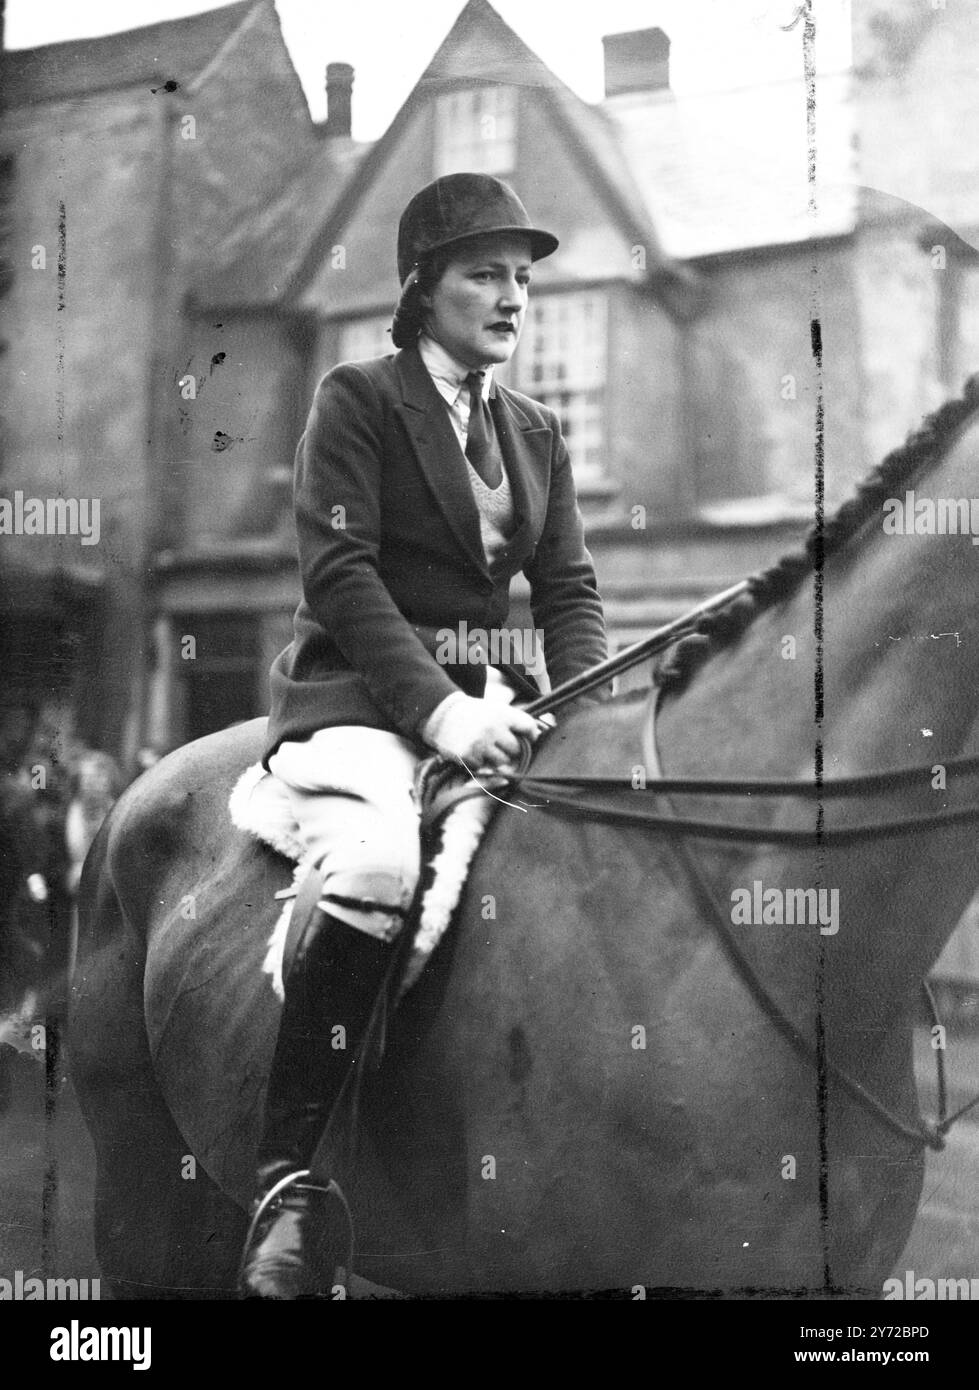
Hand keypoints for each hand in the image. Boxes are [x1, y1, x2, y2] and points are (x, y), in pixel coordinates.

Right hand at [422, 693, 545, 771]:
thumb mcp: (495, 709)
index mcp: (502, 714)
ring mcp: (480, 744)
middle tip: (499, 742)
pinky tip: (473, 751)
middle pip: (516, 749)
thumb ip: (515, 721)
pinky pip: (484, 767)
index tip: (528, 737)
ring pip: (502, 761)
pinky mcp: (467, 756)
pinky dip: (480, 762)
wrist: (443, 714)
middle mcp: (492, 728)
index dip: (531, 734)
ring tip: (485, 746)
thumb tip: (540, 735)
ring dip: (496, 757)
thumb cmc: (474, 713)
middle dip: (511, 748)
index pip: (529, 727)